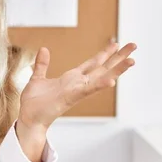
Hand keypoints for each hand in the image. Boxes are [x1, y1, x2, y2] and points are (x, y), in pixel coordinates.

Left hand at [19, 41, 136, 129]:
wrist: (28, 119)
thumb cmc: (34, 103)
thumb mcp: (37, 78)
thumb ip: (42, 64)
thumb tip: (44, 49)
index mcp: (71, 78)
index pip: (92, 63)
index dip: (104, 53)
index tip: (116, 43)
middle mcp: (78, 84)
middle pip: (102, 68)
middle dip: (118, 57)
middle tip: (133, 45)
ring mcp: (77, 91)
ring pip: (101, 78)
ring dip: (117, 70)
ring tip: (132, 60)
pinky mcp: (71, 98)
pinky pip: (88, 90)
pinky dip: (100, 85)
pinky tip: (112, 80)